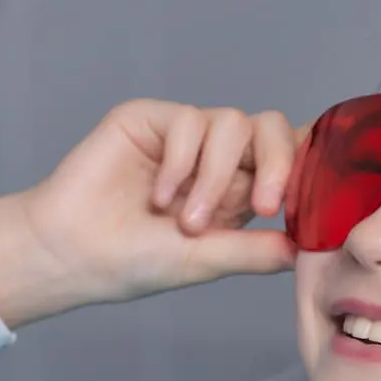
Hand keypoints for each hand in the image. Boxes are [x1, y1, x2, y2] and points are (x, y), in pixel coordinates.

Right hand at [0, 100, 300, 328]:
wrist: (71, 253)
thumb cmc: (134, 262)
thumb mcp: (206, 261)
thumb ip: (255, 250)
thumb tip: (307, 247)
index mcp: (241, 187)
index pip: (288, 156)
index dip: (306, 163)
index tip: (309, 195)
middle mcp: (219, 156)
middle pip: (271, 128)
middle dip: (278, 163)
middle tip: (267, 205)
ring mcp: (185, 135)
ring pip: (232, 124)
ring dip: (216, 177)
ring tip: (185, 220)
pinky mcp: (151, 118)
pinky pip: (189, 121)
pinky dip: (181, 163)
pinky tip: (159, 197)